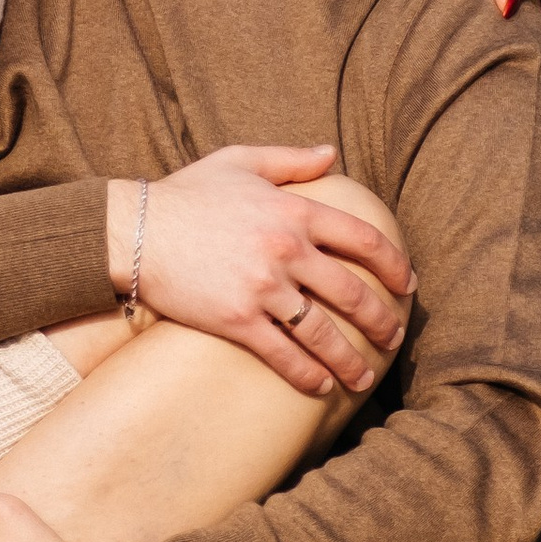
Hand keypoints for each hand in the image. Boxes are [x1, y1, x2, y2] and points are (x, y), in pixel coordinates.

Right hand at [111, 145, 411, 394]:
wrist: (133, 229)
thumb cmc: (186, 194)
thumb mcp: (240, 161)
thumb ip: (291, 159)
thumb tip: (332, 153)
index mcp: (294, 210)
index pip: (363, 239)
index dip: (394, 264)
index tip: (407, 285)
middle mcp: (286, 249)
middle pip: (352, 292)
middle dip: (381, 320)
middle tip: (393, 338)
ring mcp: (262, 287)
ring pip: (323, 332)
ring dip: (350, 360)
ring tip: (363, 377)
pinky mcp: (236, 320)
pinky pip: (283, 354)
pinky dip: (307, 375)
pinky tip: (320, 388)